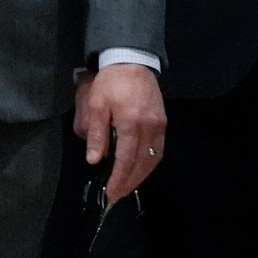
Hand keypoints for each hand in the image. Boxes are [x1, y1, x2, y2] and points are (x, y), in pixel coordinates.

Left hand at [74, 64, 165, 202]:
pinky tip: (140, 170)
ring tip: (127, 187)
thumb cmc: (111, 82)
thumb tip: (95, 160)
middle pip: (142, 164)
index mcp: (132, 123)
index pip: (126, 160)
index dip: (119, 179)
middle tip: (117, 197)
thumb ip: (96, 133)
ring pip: (153, 159)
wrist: (132, 60)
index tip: (110, 194)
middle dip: (129, 183)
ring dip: (140, 177)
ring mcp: (159, 125)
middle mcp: (150, 127)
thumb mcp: (97, 104)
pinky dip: (149, 164)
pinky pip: (158, 150)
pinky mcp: (163, 122)